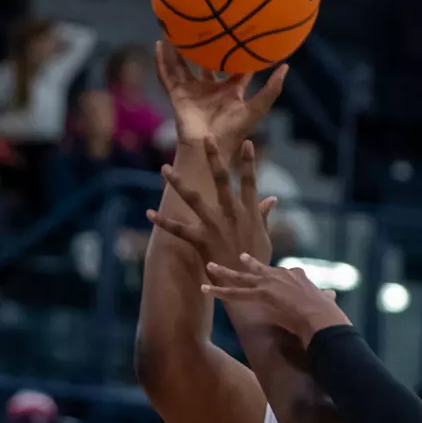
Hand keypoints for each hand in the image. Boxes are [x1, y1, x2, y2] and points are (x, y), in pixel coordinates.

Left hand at [148, 136, 278, 268]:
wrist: (246, 284)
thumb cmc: (255, 262)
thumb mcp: (264, 237)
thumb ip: (264, 216)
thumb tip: (272, 199)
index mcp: (248, 212)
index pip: (249, 181)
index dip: (248, 161)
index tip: (246, 142)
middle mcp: (231, 214)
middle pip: (222, 180)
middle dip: (214, 158)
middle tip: (206, 138)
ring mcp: (214, 225)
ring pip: (194, 198)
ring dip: (178, 183)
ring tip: (164, 168)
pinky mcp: (201, 240)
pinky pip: (178, 229)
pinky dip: (163, 222)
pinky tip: (149, 213)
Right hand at [154, 41, 286, 147]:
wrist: (210, 146)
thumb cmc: (235, 130)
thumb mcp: (257, 107)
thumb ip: (271, 89)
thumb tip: (286, 66)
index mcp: (230, 91)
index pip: (234, 67)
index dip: (236, 52)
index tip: (239, 32)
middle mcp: (210, 89)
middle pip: (205, 64)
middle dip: (204, 48)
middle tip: (205, 26)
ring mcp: (193, 92)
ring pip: (183, 66)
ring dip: (178, 50)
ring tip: (174, 30)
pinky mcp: (178, 95)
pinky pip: (167, 75)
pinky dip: (161, 61)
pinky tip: (158, 45)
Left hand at [201, 255, 348, 346]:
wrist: (320, 318)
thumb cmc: (326, 313)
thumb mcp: (326, 300)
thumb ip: (325, 297)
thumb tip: (331, 296)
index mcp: (296, 276)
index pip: (283, 273)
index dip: (277, 276)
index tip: (274, 275)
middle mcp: (281, 275)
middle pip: (259, 269)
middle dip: (247, 263)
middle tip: (239, 257)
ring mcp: (269, 284)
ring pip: (241, 278)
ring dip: (224, 273)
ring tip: (210, 267)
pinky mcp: (260, 295)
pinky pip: (234, 293)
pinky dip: (218, 291)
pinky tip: (205, 289)